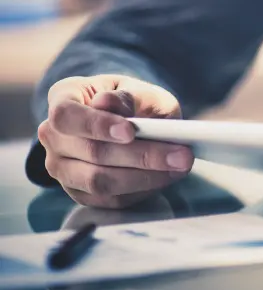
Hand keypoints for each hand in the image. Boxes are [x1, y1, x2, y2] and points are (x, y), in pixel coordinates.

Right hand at [37, 75, 193, 208]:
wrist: (134, 120)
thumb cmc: (135, 101)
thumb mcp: (139, 90)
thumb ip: (128, 96)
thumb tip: (106, 103)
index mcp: (63, 98)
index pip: (66, 115)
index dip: (97, 125)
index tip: (130, 131)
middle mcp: (54, 135)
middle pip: (91, 152)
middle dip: (140, 156)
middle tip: (182, 155)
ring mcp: (62, 167)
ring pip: (99, 181)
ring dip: (145, 176)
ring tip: (181, 165)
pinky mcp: (80, 192)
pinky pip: (109, 199)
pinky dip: (142, 189)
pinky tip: (167, 176)